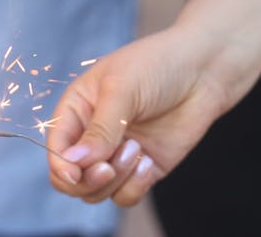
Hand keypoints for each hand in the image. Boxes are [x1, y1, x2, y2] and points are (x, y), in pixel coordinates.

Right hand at [46, 29, 229, 205]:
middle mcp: (92, 135)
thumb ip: (99, 129)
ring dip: (116, 179)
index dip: (61, 165)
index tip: (76, 173)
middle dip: (88, 180)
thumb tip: (74, 161)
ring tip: (138, 151)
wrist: (204, 69)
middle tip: (108, 168)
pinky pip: (126, 195)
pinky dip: (135, 187)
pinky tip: (149, 162)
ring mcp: (117, 153)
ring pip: (98, 191)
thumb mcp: (121, 89)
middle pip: (72, 178)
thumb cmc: (156, 65)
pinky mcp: (143, 168)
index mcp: (77, 109)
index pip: (57, 147)